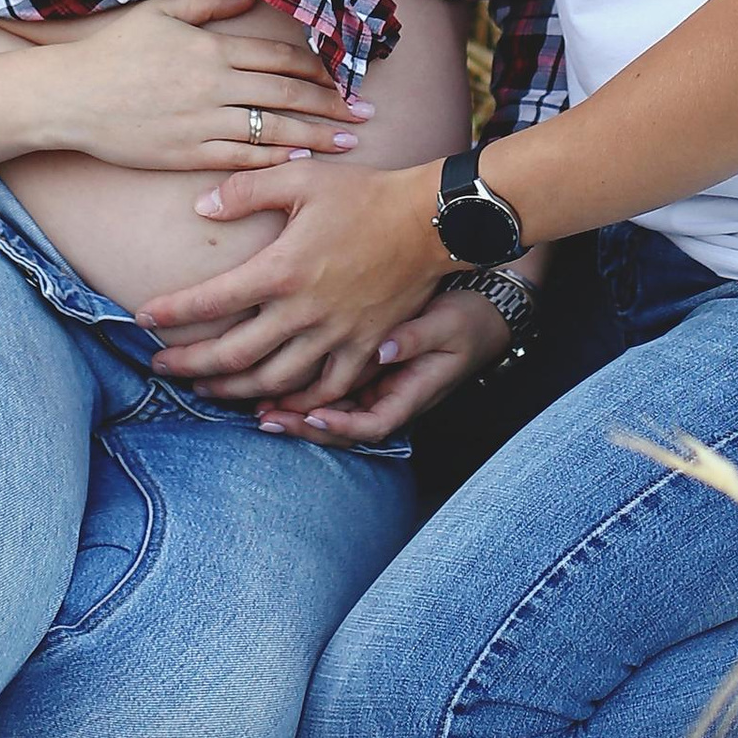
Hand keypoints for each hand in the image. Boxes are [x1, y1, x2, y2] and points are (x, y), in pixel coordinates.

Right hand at [23, 0, 367, 171]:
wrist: (68, 97)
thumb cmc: (112, 51)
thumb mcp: (160, 13)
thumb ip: (208, 5)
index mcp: (210, 50)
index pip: (278, 59)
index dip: (317, 68)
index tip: (347, 76)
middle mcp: (213, 87)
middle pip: (286, 95)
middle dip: (331, 105)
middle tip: (366, 114)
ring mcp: (200, 123)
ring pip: (271, 130)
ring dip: (314, 136)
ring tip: (346, 142)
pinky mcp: (185, 154)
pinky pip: (240, 157)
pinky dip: (272, 158)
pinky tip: (298, 159)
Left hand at [141, 159, 452, 406]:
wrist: (428, 220)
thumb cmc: (363, 193)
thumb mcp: (301, 178)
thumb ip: (246, 190)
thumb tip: (201, 208)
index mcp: (282, 269)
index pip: (211, 301)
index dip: (172, 313)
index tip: (142, 319)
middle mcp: (303, 311)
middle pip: (234, 354)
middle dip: (190, 365)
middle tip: (159, 368)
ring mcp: (335, 335)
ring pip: (273, 380)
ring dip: (233, 390)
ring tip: (204, 390)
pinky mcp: (363, 347)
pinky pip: (325, 389)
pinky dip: (296, 402)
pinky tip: (274, 402)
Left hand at [257, 283, 518, 444]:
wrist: (481, 312)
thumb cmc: (467, 319)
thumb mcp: (447, 325)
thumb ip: (417, 338)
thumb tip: (385, 349)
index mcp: (412, 394)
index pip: (373, 425)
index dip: (342, 425)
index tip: (313, 415)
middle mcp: (391, 397)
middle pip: (343, 425)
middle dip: (304, 425)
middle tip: (265, 418)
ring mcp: (378, 387)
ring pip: (332, 409)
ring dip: (296, 410)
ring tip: (256, 406)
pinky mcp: (367, 370)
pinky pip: (333, 387)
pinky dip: (304, 389)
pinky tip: (271, 382)